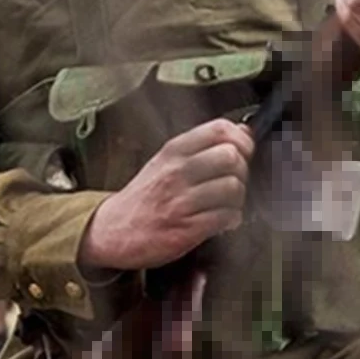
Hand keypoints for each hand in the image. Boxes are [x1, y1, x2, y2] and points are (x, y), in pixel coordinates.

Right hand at [79, 118, 253, 270]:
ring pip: (232, 187)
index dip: (241, 139)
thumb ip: (202, 146)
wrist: (114, 229)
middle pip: (231, 157)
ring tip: (228, 202)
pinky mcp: (187, 228)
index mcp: (174, 150)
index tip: (244, 150)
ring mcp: (181, 200)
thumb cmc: (145, 194)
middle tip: (234, 180)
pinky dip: (232, 219)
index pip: (219, 129)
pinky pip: (226, 217)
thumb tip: (243, 132)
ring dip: (238, 198)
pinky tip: (223, 219)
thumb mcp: (166, 160)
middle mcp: (177, 172)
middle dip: (241, 170)